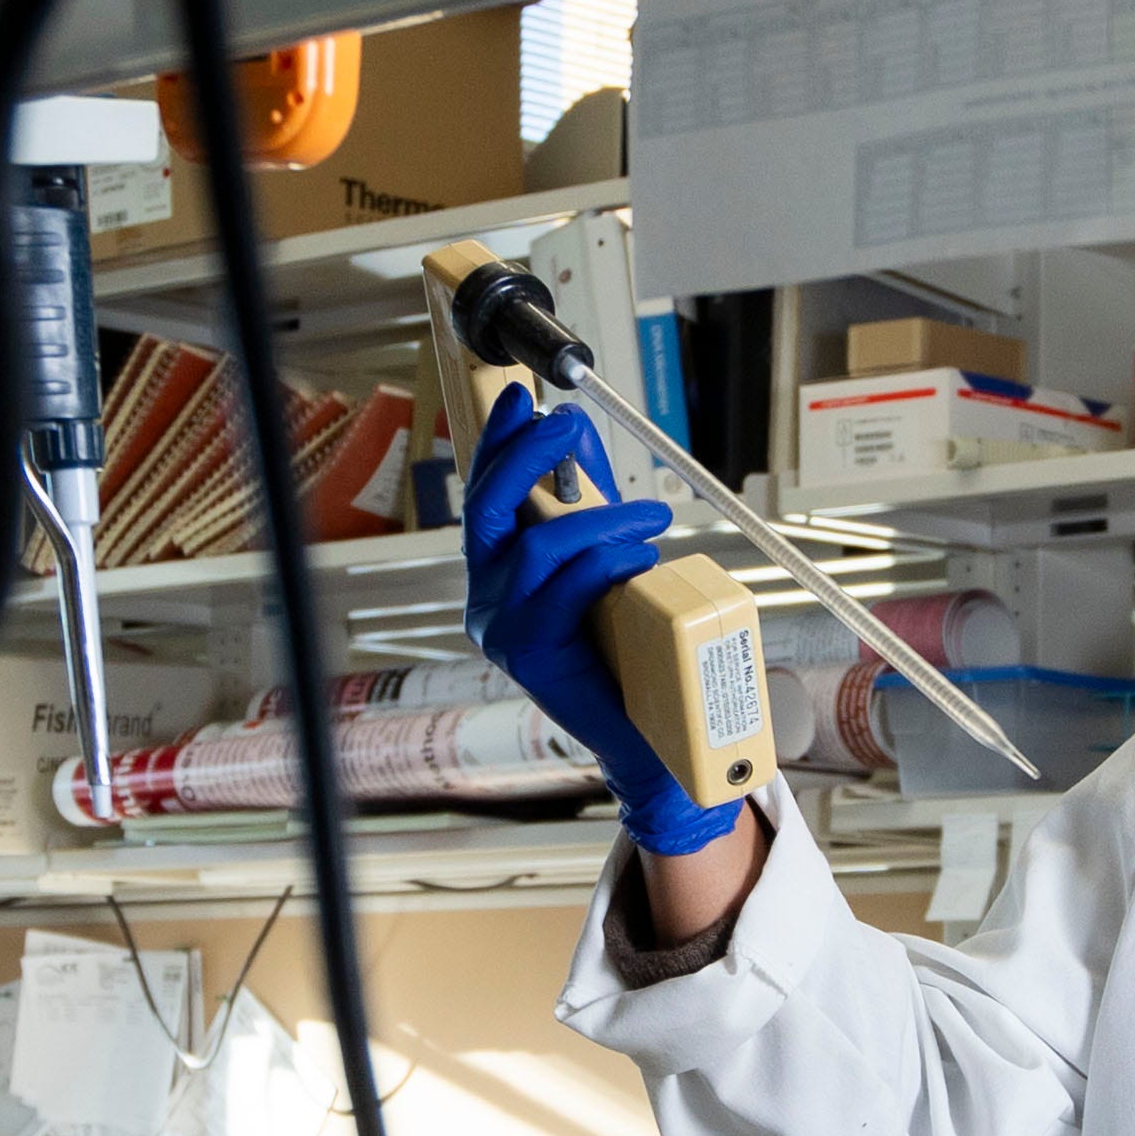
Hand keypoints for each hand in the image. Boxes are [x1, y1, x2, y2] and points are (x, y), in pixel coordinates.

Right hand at [462, 388, 741, 854]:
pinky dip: (607, 559)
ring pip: (537, 548)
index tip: (525, 398)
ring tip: (650, 516)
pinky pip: (566, 589)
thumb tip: (591, 451)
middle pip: (487, 510)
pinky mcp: (532, 656)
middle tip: (570, 425)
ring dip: (599, 517)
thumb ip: (590, 523)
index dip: (499, 445)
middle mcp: (486, 601)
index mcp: (495, 577)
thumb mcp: (604, 573)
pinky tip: (640, 555)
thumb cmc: (626, 652)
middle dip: (527, 456)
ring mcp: (503, 630)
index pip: (484, 499)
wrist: (645, 737)